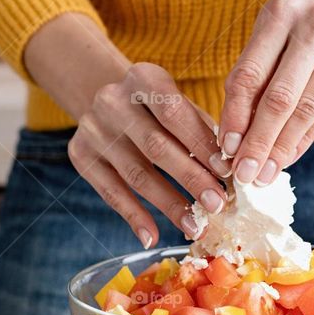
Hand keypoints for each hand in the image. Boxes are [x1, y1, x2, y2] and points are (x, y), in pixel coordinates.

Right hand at [67, 63, 226, 246]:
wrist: (106, 99)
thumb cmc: (158, 107)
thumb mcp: (178, 102)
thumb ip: (202, 129)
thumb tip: (233, 169)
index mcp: (143, 78)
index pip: (174, 112)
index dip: (201, 143)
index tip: (226, 172)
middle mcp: (113, 100)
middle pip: (156, 146)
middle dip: (190, 178)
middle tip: (217, 204)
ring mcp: (93, 129)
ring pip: (135, 173)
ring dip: (168, 204)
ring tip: (194, 226)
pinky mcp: (81, 155)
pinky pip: (110, 192)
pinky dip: (133, 216)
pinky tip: (152, 236)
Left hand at [217, 0, 313, 185]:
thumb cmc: (308, 9)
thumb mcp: (277, 21)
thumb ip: (258, 65)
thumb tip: (235, 126)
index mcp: (279, 13)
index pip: (250, 74)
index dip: (235, 115)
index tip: (225, 148)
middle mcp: (312, 26)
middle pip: (279, 97)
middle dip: (259, 141)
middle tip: (244, 174)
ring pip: (307, 108)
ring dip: (283, 146)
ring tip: (266, 173)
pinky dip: (308, 135)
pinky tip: (291, 154)